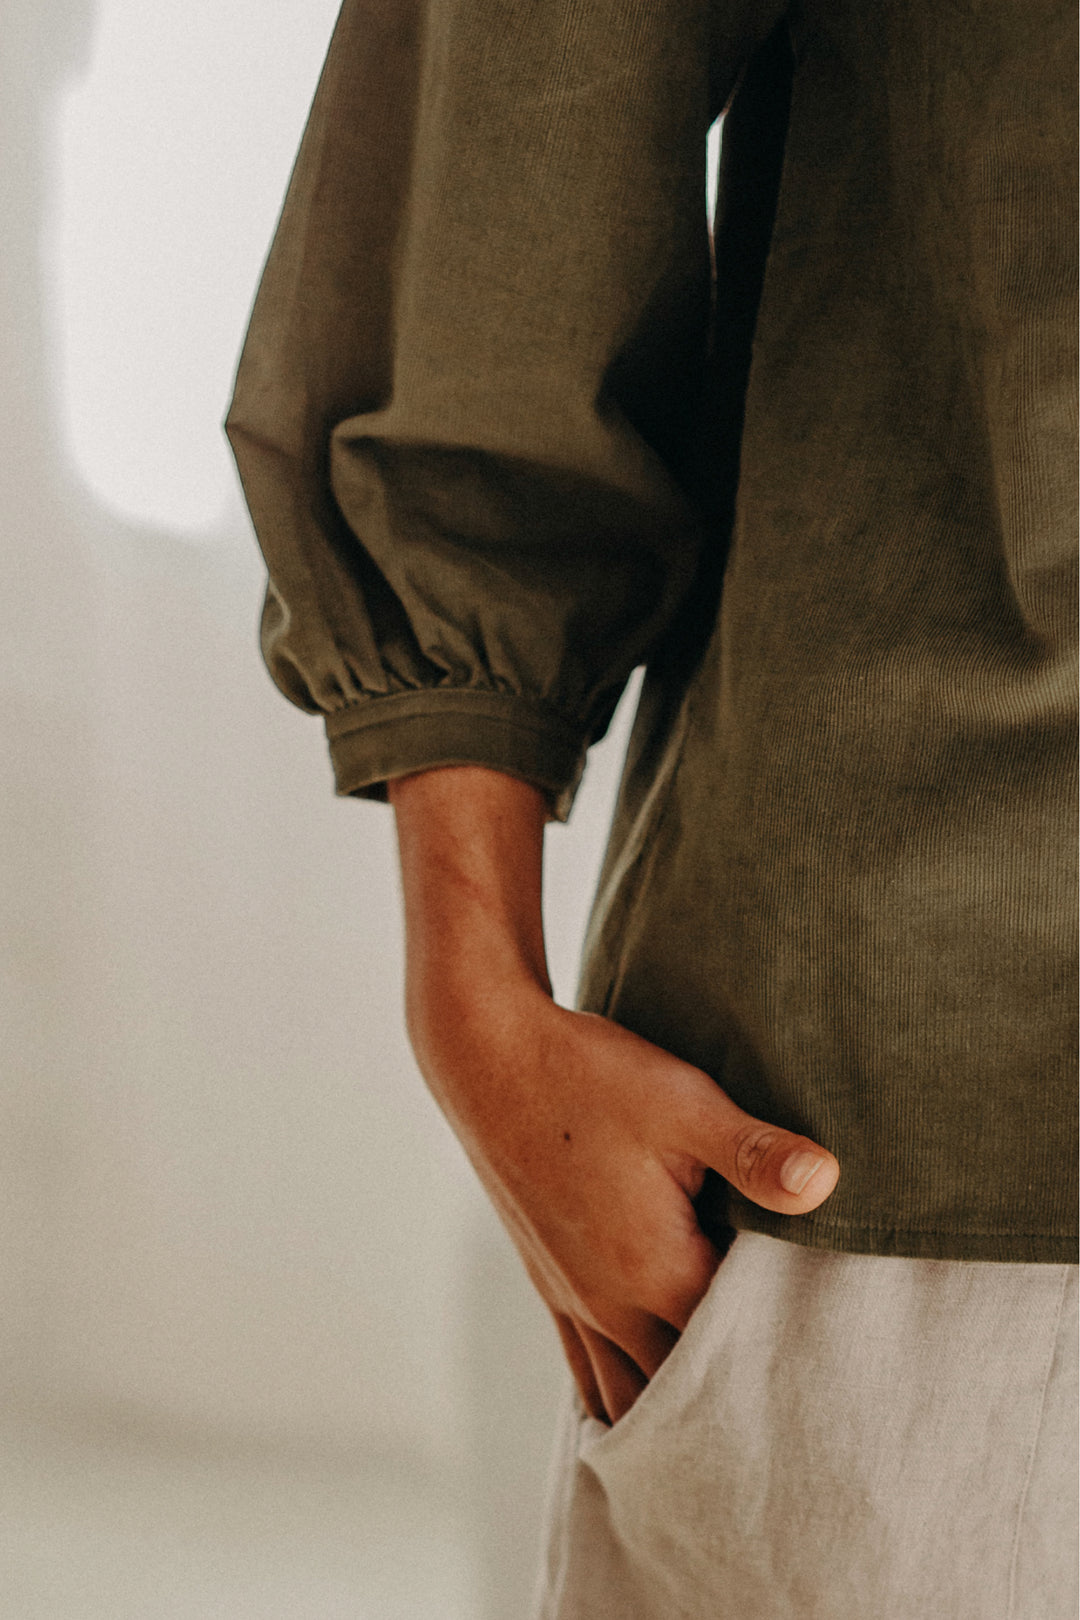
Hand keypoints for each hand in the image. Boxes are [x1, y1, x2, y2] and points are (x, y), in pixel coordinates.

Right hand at [388, 765, 838, 1424]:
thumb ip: (756, 1153)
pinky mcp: (548, 1278)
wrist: (487, 1055)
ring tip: (720, 1421)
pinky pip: (584, 1367)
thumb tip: (827, 1183)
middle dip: (732, 1400)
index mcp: (656, 1271)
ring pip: (627, 1393)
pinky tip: (636, 1403)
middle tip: (787, 1398)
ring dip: (672, 1409)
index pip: (739, 1349)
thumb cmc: (588, 1077)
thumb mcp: (685, 1104)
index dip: (785, 1354)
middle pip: (684, 1390)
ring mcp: (573, 1297)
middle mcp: (611, 1303)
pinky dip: (616, 1395)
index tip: (827, 1349)